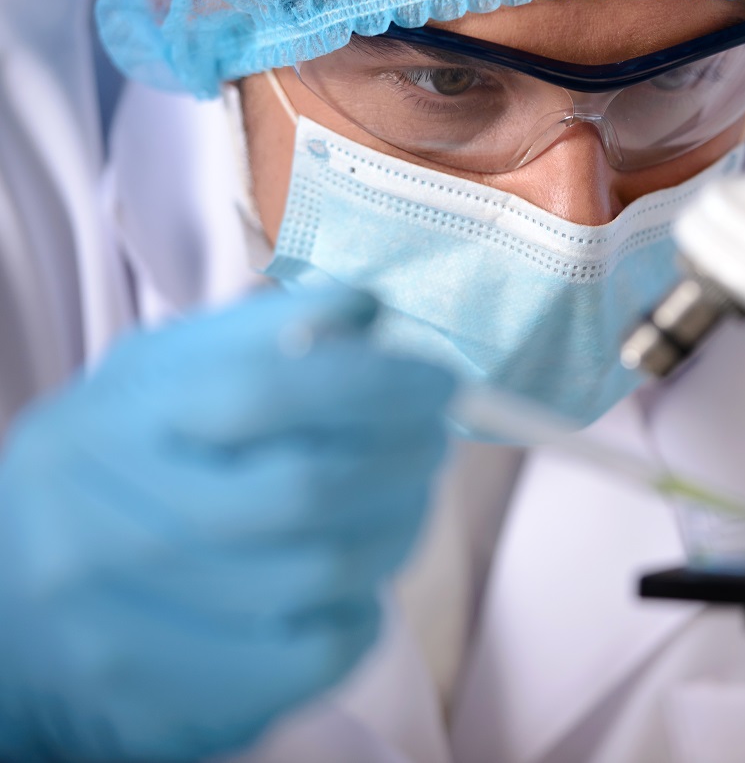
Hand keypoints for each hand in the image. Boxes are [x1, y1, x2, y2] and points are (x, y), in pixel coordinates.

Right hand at [0, 287, 453, 761]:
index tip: (437, 381)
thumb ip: (260, 335)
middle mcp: (103, 524)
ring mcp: (126, 622)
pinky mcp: (164, 698)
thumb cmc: (119, 468)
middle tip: (433, 443)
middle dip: (403, 458)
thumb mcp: (160, 380)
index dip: (376, 382)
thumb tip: (366, 310)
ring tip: (402, 505)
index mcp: (114, 423)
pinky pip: (316, 655)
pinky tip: (355, 582)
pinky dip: (363, 610)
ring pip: (323, 574)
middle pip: (307, 490)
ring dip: (396, 530)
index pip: (265, 389)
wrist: (9, 606)